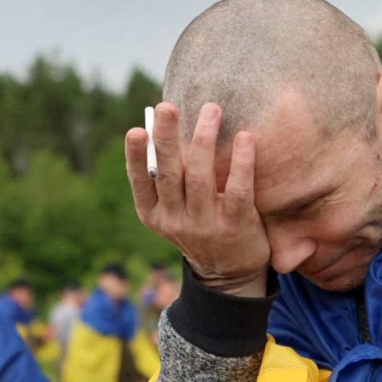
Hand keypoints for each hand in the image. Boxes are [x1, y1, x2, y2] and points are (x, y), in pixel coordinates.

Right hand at [125, 102, 269, 297]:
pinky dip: (241, 163)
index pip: (140, 183)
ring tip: (211, 110)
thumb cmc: (201, 227)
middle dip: (167, 138)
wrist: (230, 275)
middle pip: (169, 174)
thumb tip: (162, 129)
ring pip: (200, 178)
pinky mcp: (235, 227)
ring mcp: (205, 226)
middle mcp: (175, 221)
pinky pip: (238, 190)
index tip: (137, 130)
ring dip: (204, 140)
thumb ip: (168, 180)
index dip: (136, 157)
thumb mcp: (175, 212)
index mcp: (154, 215)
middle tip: (168, 106)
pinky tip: (245, 138)